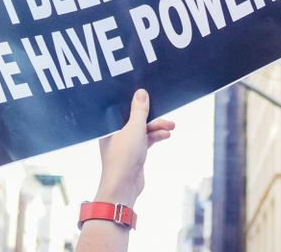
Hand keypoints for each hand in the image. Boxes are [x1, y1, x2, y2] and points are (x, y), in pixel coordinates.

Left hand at [95, 89, 174, 206]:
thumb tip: (141, 93)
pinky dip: (156, 137)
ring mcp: (125, 143)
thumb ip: (139, 111)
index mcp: (109, 125)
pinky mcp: (133, 153)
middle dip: (152, 116)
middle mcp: (115, 132)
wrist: (123, 186)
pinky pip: (146, 140)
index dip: (135, 101)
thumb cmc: (123, 156)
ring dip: (157, 127)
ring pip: (143, 129)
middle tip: (166, 115)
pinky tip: (166, 135)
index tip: (149, 94)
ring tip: (171, 127)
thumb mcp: (134, 128)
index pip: (122, 107)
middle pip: (135, 118)